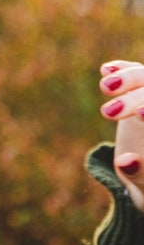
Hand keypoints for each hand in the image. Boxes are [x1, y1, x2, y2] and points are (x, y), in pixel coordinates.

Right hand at [99, 60, 143, 210]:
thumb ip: (141, 174)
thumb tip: (125, 161)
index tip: (140, 115)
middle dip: (136, 99)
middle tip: (107, 113)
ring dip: (129, 78)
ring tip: (104, 87)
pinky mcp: (142, 94)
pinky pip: (139, 74)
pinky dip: (124, 70)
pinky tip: (106, 70)